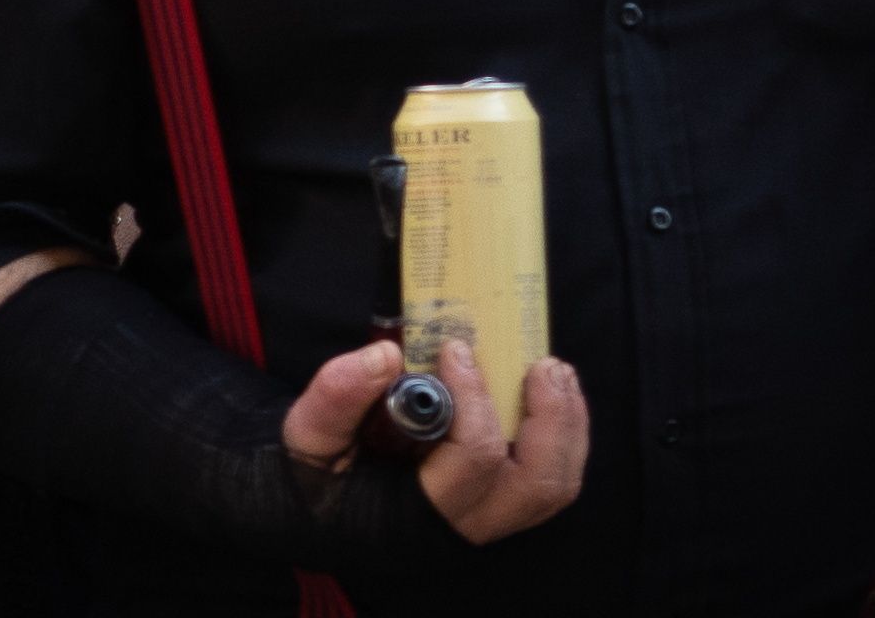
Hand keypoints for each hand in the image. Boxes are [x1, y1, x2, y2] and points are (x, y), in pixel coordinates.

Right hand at [281, 333, 587, 544]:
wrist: (313, 509)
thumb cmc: (314, 474)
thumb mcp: (308, 434)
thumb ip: (338, 396)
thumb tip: (386, 355)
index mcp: (419, 512)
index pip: (474, 459)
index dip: (475, 399)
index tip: (457, 349)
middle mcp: (463, 525)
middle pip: (536, 485)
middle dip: (551, 420)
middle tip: (542, 364)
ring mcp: (485, 518)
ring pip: (552, 487)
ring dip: (567, 427)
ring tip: (556, 372)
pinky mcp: (495, 505)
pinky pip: (548, 481)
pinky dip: (564, 438)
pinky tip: (552, 394)